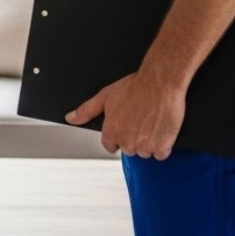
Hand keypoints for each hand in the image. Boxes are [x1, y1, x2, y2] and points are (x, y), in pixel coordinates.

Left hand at [64, 70, 185, 159]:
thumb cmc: (135, 86)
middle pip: (129, 149)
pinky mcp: (162, 147)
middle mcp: (127, 142)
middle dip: (135, 138)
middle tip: (141, 119)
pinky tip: (161, 127)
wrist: (160, 82)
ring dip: (150, 142)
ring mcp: (144, 146)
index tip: (127, 124)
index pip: (111, 145)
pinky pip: (161, 153)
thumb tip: (71, 118)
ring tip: (152, 121)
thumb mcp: (105, 96)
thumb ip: (86, 110)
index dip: (119, 134)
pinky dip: (163, 144)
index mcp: (111, 132)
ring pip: (146, 152)